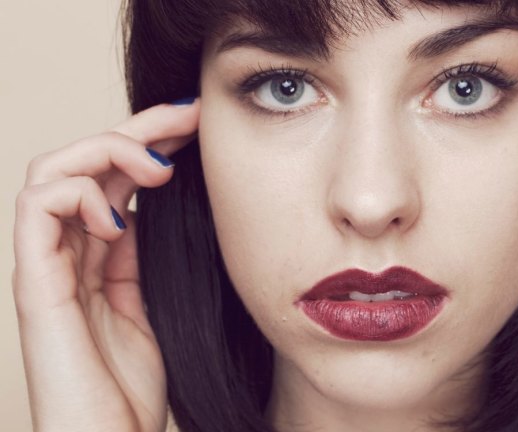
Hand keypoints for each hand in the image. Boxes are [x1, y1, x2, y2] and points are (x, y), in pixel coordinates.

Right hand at [12, 99, 199, 431]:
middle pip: (86, 162)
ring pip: (53, 170)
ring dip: (107, 151)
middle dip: (138, 129)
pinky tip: (119, 218)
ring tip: (158, 170)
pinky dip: (79, 195)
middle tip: (189, 116)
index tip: (199, 126)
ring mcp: (46, 265)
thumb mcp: (151, 306)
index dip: (152, 143)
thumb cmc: (131, 387)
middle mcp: (67, 252)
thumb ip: (143, 258)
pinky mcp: (34, 284)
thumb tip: (156, 210)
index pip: (115, 178)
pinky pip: (37, 207)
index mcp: (97, 256)